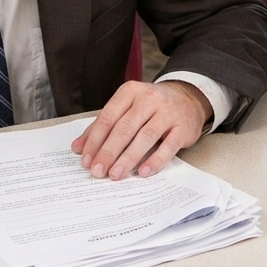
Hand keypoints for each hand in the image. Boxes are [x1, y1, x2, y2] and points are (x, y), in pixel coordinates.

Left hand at [70, 80, 212, 179]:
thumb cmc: (151, 106)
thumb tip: (78, 147)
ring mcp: (168, 112)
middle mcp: (149, 98)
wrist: (188, 98)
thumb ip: (103, 125)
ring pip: (145, 136)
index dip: (95, 139)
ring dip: (128, 158)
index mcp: (130, 92)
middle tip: (97, 171)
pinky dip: (155, 160)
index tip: (86, 159)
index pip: (108, 117)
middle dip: (108, 151)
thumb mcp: (127, 108)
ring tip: (115, 174)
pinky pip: (168, 146)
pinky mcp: (183, 127)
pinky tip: (143, 172)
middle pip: (125, 127)